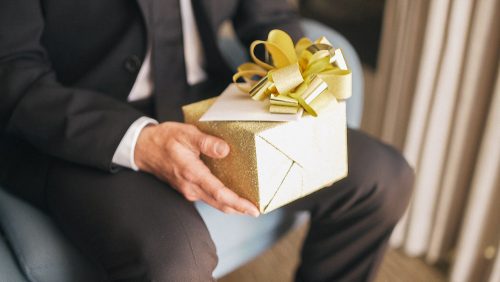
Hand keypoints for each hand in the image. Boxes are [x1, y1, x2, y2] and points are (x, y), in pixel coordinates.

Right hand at [134, 122, 259, 216]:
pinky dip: (221, 200)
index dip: (237, 202)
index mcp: (192, 172)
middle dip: (239, 209)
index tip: (252, 208)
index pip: (219, 193)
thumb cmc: (165, 139)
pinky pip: (208, 198)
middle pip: (219, 203)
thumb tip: (225, 150)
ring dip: (231, 206)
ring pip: (214, 203)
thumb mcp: (186, 133)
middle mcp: (190, 186)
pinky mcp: (187, 189)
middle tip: (256, 211)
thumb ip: (206, 142)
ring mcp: (188, 190)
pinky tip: (231, 196)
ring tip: (247, 206)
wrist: (143, 148)